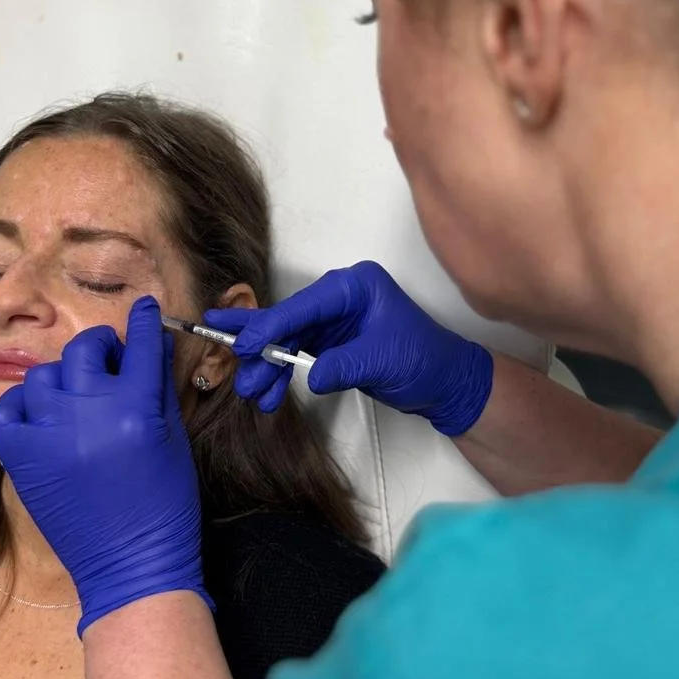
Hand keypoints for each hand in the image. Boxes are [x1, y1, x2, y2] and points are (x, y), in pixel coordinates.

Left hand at [0, 298, 208, 634]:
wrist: (132, 566)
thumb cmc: (164, 505)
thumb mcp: (173, 439)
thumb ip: (159, 386)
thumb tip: (151, 343)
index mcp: (137, 409)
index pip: (140, 343)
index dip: (144, 322)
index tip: (144, 312)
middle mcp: (90, 415)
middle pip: (86, 349)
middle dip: (101, 349)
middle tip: (109, 365)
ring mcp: (51, 436)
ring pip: (45, 376)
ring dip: (64, 381)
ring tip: (77, 402)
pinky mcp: (22, 460)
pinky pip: (8, 409)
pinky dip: (22, 407)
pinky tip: (41, 417)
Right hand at [203, 262, 493, 436]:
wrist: (445, 384)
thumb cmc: (425, 359)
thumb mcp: (383, 360)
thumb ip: (343, 365)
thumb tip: (310, 375)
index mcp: (355, 287)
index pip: (304, 305)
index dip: (271, 325)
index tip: (246, 345)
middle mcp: (340, 299)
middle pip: (288, 319)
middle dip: (260, 345)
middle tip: (233, 364)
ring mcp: (334, 322)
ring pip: (287, 340)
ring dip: (267, 365)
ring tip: (250, 390)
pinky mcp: (331, 344)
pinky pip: (296, 355)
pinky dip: (281, 374)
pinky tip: (267, 392)